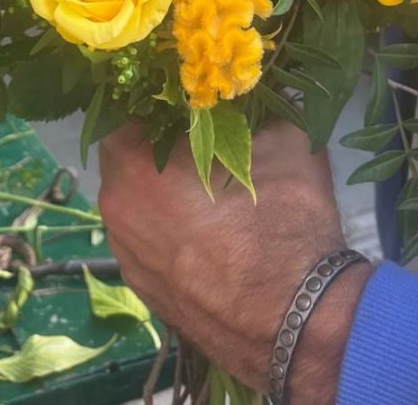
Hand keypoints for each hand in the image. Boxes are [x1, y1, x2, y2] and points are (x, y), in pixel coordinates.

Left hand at [99, 121, 372, 402]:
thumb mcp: (284, 139)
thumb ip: (259, 110)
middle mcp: (117, 210)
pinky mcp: (146, 293)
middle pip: (126, 156)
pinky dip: (169, 231)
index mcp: (135, 165)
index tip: (188, 98)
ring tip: (208, 188)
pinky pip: (148, 242)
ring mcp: (127, 257)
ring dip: (160, 189)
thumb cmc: (284, 220)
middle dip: (156, 142)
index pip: (127, 109)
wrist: (301, 323)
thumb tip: (260, 94)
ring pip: (135, 202)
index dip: (158, 99)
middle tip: (200, 137)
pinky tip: (210, 233)